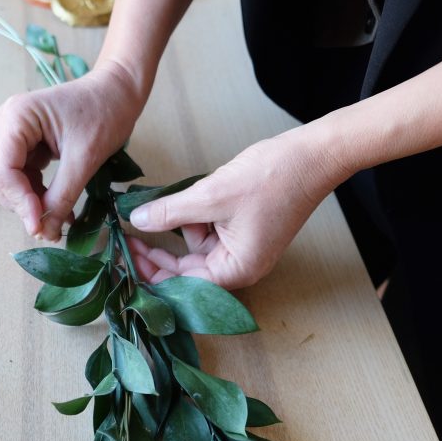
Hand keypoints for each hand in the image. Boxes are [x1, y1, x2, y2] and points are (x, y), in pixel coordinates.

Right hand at [0, 64, 145, 241]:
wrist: (118, 91)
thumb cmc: (105, 112)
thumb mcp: (85, 159)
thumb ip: (61, 197)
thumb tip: (44, 233)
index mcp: (16, 118)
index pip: (2, 172)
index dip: (19, 203)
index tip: (41, 226)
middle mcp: (7, 124)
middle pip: (0, 180)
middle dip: (23, 205)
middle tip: (49, 227)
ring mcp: (14, 135)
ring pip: (9, 183)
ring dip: (31, 204)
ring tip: (57, 220)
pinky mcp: (25, 145)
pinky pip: (22, 178)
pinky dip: (37, 196)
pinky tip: (57, 208)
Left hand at [126, 128, 349, 288]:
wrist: (314, 154)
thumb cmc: (271, 178)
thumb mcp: (210, 196)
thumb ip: (169, 213)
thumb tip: (136, 222)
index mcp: (237, 270)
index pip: (184, 286)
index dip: (152, 274)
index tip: (127, 259)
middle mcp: (241, 266)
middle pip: (188, 271)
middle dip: (160, 253)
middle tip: (129, 239)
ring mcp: (244, 249)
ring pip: (196, 247)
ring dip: (179, 229)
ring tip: (169, 205)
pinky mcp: (244, 230)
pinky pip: (209, 232)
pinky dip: (195, 218)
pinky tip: (190, 199)